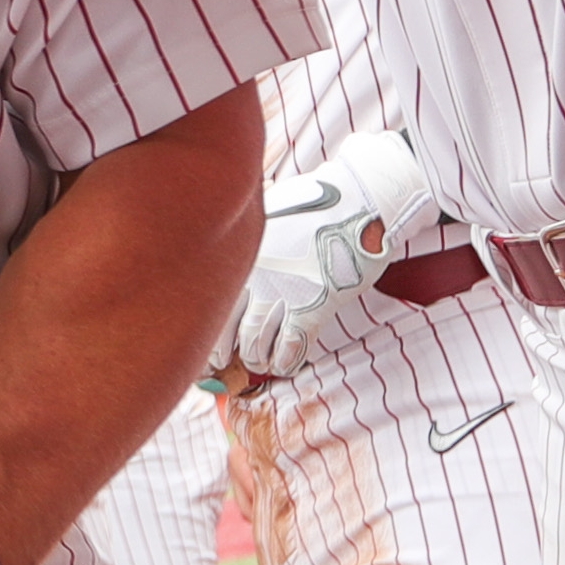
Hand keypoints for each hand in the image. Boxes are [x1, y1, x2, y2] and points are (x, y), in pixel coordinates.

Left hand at [221, 129, 432, 386]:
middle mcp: (256, 276)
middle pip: (229, 328)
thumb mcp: (267, 211)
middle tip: (226, 361)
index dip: (209, 329)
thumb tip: (228, 244)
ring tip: (259, 361)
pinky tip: (284, 365)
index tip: (207, 343)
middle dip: (226, 351)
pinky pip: (292, 346)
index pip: (211, 301)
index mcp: (242, 254)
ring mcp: (285, 292)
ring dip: (256, 357)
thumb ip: (247, 235)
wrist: (357, 199)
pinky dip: (286, 360)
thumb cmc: (314, 202)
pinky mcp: (316, 305)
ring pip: (257, 343)